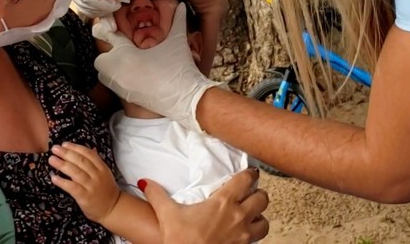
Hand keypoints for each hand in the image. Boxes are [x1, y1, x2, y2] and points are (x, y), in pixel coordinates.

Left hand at [49, 142, 120, 224]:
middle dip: (67, 153)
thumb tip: (86, 149)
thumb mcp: (104, 173)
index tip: (64, 144)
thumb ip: (95, 162)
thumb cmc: (105, 190)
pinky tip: (53, 177)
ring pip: (76, 173)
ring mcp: (91, 186)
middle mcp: (97, 175)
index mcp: (102, 167)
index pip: (88, 154)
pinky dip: (62, 182)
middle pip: (81, 161)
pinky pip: (72, 187)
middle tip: (55, 149)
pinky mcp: (85, 197)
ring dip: (62, 165)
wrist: (113, 208)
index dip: (75, 148)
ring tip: (52, 159)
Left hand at [93, 3, 221, 132]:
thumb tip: (182, 5)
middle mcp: (117, 71)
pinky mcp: (125, 98)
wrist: (186, 100)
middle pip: (101, 58)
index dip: (112, 29)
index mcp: (125, 55)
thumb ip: (178, 20)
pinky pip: (113, 85)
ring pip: (104, 73)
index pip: (109, 36)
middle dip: (110, 52)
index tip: (117, 28)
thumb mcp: (177, 41)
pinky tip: (136, 74)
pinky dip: (119, 78)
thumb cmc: (180, 69)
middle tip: (126, 48)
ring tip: (130, 61)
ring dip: (112, 66)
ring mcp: (119, 86)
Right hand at [141, 168, 269, 243]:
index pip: (246, 180)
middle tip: (250, 194)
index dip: (250, 174)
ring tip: (251, 215)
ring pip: (265, 221)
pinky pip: (258, 240)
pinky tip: (243, 234)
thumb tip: (145, 182)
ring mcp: (243, 235)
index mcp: (223, 202)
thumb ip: (157, 195)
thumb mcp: (167, 214)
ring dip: (260, 217)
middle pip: (262, 198)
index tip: (249, 173)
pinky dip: (254, 235)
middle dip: (258, 194)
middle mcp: (238, 217)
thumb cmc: (181, 241)